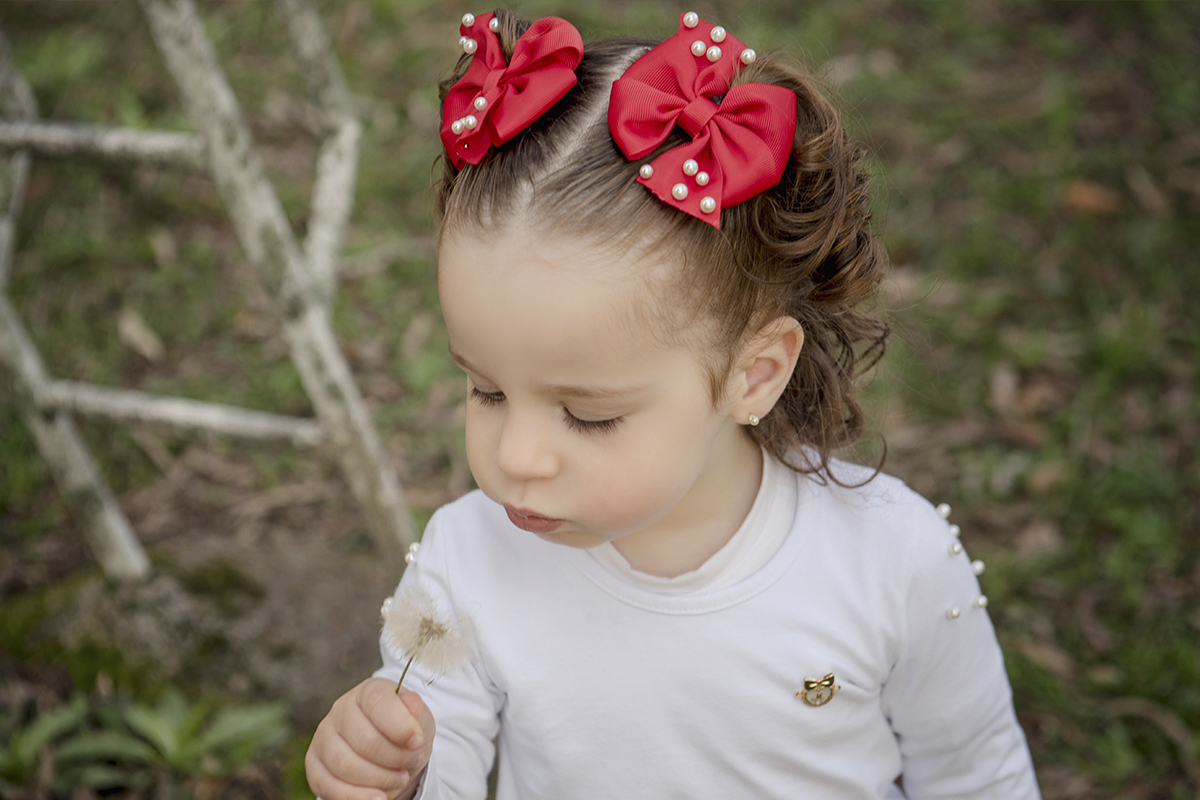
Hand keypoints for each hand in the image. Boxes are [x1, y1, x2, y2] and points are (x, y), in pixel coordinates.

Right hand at [306, 677, 435, 799]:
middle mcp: (340, 710)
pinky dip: (355, 796)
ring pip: (345, 765)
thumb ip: (415, 711)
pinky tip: (378, 797)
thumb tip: (412, 702)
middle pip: (365, 740)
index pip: (378, 703)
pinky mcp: (314, 764)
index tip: (417, 743)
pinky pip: (327, 785)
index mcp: (367, 691)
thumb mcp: (418, 718)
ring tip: (400, 779)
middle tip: (412, 762)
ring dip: (379, 779)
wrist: (389, 750)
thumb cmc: (403, 731)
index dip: (400, 726)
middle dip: (395, 758)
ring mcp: (323, 737)